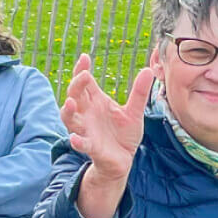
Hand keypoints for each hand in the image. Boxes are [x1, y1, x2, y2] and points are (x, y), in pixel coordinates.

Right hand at [60, 54, 151, 181]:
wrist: (124, 160)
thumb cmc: (124, 134)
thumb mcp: (134, 112)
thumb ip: (139, 93)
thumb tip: (148, 70)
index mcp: (95, 101)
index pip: (84, 82)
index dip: (81, 69)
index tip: (85, 57)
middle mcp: (87, 113)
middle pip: (74, 95)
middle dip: (76, 85)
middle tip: (83, 75)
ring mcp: (86, 130)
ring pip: (70, 118)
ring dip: (68, 111)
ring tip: (70, 103)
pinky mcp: (91, 147)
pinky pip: (81, 143)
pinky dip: (77, 141)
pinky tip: (74, 139)